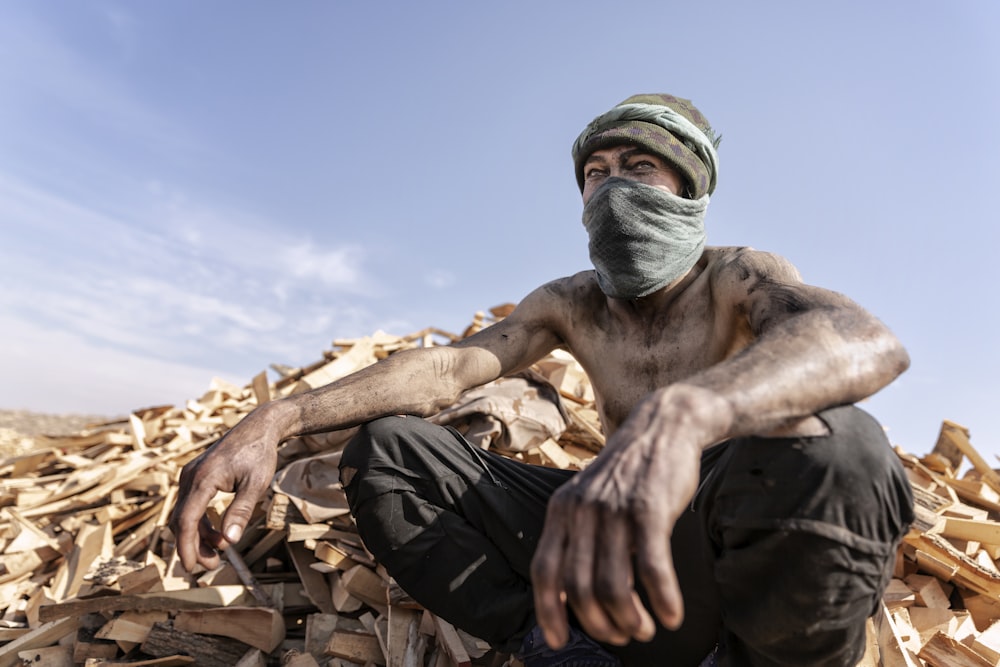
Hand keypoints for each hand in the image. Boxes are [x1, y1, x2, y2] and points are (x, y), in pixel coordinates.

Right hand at [170, 406, 281, 571]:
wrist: (258, 427)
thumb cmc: (259, 454)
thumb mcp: (256, 485)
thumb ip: (241, 512)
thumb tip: (230, 541)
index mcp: (203, 478)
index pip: (187, 520)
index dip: (187, 547)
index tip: (192, 568)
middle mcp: (190, 476)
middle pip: (181, 520)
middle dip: (193, 547)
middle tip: (212, 566)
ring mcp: (190, 475)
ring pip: (185, 514)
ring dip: (198, 537)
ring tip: (219, 553)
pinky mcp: (196, 476)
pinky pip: (191, 505)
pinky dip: (201, 523)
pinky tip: (217, 535)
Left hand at [529, 384, 731, 647]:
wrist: (663, 426)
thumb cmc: (629, 474)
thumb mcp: (589, 498)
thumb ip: (576, 537)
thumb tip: (568, 595)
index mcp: (561, 510)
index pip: (544, 571)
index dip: (548, 612)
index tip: (558, 642)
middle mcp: (582, 510)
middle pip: (579, 588)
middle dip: (599, 623)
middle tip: (621, 635)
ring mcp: (615, 509)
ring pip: (613, 585)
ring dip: (630, 620)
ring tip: (645, 630)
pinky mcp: (650, 509)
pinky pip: (652, 568)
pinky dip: (662, 601)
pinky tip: (672, 617)